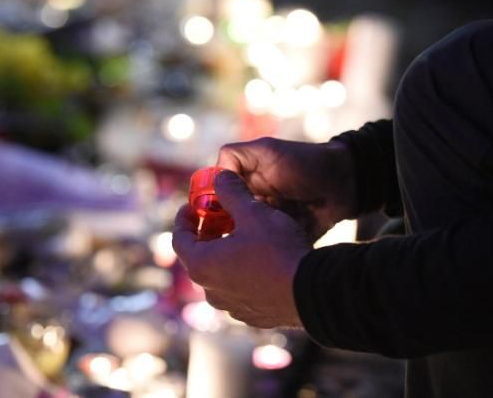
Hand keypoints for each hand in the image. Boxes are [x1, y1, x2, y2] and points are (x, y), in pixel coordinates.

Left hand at [173, 170, 310, 327]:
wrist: (313, 293)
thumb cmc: (277, 251)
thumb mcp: (252, 213)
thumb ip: (231, 192)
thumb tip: (219, 177)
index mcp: (201, 266)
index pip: (179, 239)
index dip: (184, 219)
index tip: (192, 206)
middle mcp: (210, 290)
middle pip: (199, 257)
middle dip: (207, 234)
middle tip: (220, 217)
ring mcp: (231, 306)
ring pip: (220, 274)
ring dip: (225, 253)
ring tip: (242, 236)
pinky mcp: (252, 315)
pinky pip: (239, 289)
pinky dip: (242, 272)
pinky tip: (260, 259)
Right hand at [217, 137, 355, 242]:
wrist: (347, 183)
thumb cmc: (306, 162)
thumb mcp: (268, 151)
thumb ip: (237, 156)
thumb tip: (213, 176)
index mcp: (246, 185)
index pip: (217, 200)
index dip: (208, 210)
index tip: (204, 220)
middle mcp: (255, 206)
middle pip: (228, 225)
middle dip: (224, 233)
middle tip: (225, 241)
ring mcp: (271, 225)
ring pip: (248, 241)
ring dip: (246, 245)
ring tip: (246, 250)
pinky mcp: (287, 241)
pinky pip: (271, 252)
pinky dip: (268, 254)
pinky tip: (265, 257)